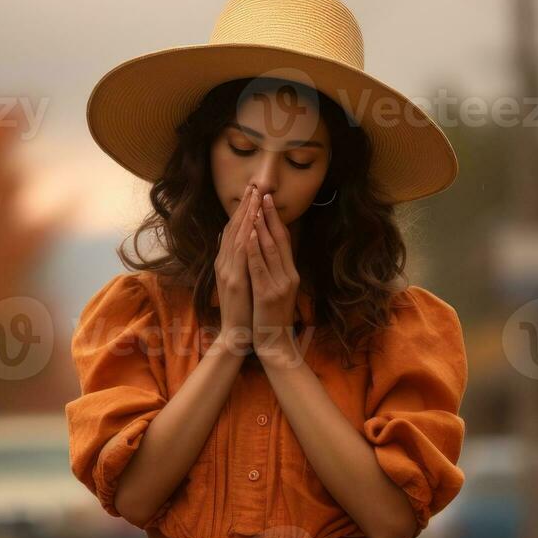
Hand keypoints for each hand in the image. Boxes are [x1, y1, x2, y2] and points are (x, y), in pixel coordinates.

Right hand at [214, 183, 257, 353]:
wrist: (236, 335)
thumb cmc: (241, 310)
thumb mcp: (238, 281)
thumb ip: (235, 261)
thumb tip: (234, 240)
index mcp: (226, 263)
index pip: (234, 230)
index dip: (243, 210)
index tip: (252, 192)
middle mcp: (224, 264)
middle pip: (233, 228)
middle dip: (245, 206)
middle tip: (254, 185)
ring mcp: (228, 272)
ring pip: (237, 238)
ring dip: (246, 216)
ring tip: (254, 197)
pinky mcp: (234, 283)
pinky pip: (240, 257)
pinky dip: (245, 239)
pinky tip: (250, 225)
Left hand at [245, 191, 299, 361]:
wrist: (274, 343)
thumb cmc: (271, 317)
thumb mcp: (276, 289)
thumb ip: (273, 269)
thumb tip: (263, 247)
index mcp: (291, 273)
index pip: (284, 240)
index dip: (275, 219)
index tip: (266, 200)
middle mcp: (288, 275)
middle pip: (278, 240)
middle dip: (269, 215)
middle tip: (262, 194)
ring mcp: (279, 284)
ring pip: (269, 250)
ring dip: (261, 227)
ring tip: (255, 207)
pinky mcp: (267, 294)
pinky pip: (259, 267)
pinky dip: (253, 250)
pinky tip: (247, 236)